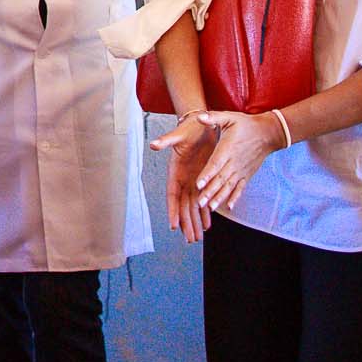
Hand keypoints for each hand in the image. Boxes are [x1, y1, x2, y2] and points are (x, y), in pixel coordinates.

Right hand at [149, 114, 215, 242]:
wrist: (202, 123)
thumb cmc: (190, 128)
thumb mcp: (178, 134)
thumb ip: (167, 141)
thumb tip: (153, 144)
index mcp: (175, 171)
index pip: (172, 195)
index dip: (173, 210)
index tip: (174, 225)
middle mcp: (183, 179)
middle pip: (184, 205)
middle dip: (186, 222)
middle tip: (189, 239)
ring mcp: (193, 180)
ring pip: (193, 206)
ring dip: (195, 221)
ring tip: (197, 237)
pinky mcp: (202, 179)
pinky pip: (203, 199)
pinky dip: (205, 212)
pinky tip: (208, 224)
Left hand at [193, 110, 287, 212]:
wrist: (268, 133)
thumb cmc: (246, 124)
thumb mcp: (229, 117)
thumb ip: (213, 118)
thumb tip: (198, 116)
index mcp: (227, 149)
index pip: (215, 164)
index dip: (207, 175)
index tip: (198, 184)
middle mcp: (234, 162)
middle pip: (220, 179)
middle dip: (209, 192)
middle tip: (199, 203)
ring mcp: (241, 170)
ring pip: (229, 186)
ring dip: (219, 197)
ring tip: (210, 207)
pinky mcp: (247, 174)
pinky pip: (240, 187)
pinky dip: (235, 197)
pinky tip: (230, 206)